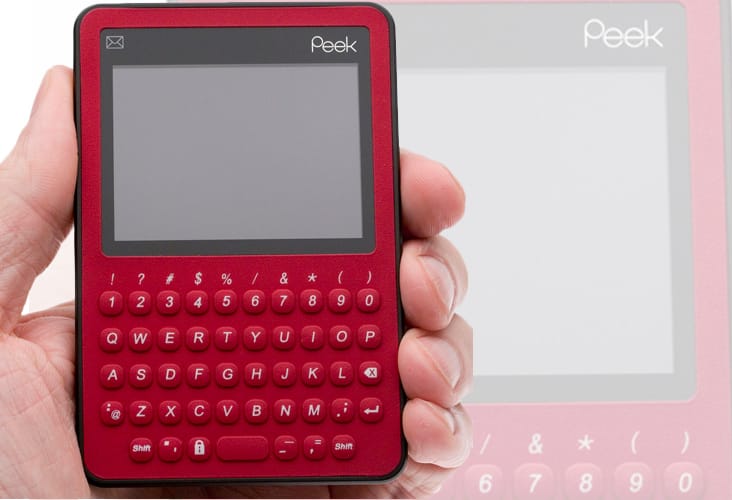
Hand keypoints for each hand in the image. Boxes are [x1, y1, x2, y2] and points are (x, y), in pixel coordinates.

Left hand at [0, 67, 471, 497]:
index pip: (305, 229)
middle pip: (383, 289)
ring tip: (420, 349)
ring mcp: (301, 425)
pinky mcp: (328, 493)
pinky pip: (416, 460)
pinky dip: (445, 434)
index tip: (405, 177)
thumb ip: (30, 209)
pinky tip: (422, 421)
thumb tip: (67, 98)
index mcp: (203, 306)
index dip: (370, 192)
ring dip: (447, 343)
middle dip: (428, 262)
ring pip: (417, 363)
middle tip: (416, 266)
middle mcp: (264, 357)